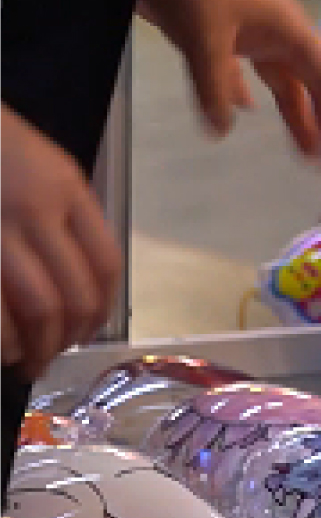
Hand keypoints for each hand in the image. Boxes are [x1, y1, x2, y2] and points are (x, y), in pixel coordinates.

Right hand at [3, 105, 122, 376]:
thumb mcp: (44, 167)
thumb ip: (66, 215)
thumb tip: (81, 278)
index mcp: (65, 190)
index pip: (104, 262)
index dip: (102, 307)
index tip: (91, 328)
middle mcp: (35, 211)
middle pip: (72, 293)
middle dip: (68, 337)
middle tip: (56, 355)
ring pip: (36, 308)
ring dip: (38, 346)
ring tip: (29, 360)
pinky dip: (4, 338)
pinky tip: (3, 347)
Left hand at [137, 0, 320, 154]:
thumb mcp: (203, 36)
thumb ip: (215, 86)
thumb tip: (223, 129)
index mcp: (287, 28)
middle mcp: (276, 32)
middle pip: (309, 80)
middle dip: (320, 117)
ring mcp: (249, 31)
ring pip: (279, 79)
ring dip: (291, 111)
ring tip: (300, 146)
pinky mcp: (220, 32)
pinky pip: (243, 70)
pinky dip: (245, 93)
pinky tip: (243, 113)